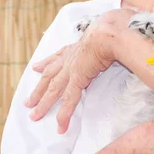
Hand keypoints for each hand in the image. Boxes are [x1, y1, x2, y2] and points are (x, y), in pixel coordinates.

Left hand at [25, 9, 137, 133]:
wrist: (110, 29)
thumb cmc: (114, 26)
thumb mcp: (110, 31)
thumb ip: (114, 37)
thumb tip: (125, 36)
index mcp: (77, 46)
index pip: (58, 56)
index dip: (47, 62)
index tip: (37, 66)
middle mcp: (70, 57)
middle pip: (50, 75)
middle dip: (39, 88)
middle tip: (28, 100)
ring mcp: (72, 68)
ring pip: (53, 90)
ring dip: (43, 103)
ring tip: (34, 115)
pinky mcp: (78, 78)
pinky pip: (69, 100)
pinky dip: (64, 114)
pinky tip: (61, 127)